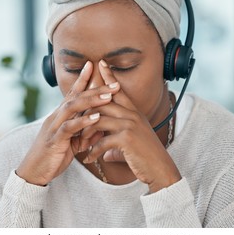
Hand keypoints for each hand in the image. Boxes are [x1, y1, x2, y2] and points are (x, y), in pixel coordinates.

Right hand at [16, 61, 120, 185]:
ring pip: (72, 107)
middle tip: (114, 83)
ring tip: (108, 96)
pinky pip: (69, 127)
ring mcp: (54, 126)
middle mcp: (56, 117)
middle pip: (76, 97)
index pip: (72, 93)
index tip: (94, 65)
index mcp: (61, 116)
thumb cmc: (53, 156)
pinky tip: (96, 117)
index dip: (82, 79)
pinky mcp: (54, 139)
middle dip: (95, 88)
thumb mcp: (72, 143)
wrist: (34, 172)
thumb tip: (102, 127)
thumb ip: (86, 133)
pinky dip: (83, 121)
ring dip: (91, 100)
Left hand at [81, 60, 181, 192]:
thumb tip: (106, 154)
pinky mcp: (126, 139)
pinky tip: (87, 159)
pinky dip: (92, 151)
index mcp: (134, 113)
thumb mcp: (131, 145)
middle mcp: (133, 115)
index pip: (119, 90)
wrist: (160, 170)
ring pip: (99, 120)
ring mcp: (130, 125)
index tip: (100, 64)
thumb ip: (117, 145)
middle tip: (73, 118)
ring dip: (86, 133)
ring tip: (79, 143)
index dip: (109, 76)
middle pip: (104, 102)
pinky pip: (102, 141)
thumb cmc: (146, 157)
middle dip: (86, 110)